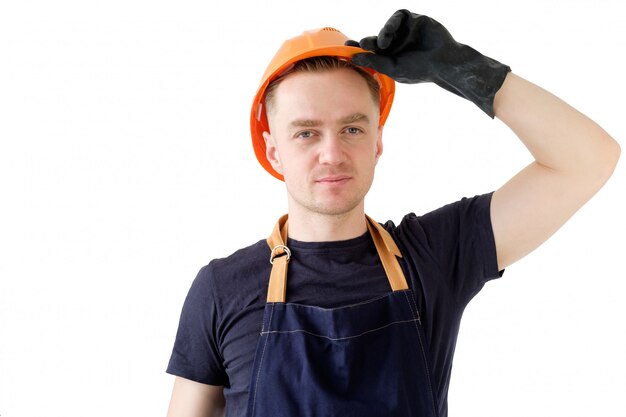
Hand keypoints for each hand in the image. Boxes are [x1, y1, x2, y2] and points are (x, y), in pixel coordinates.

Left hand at [347, 9, 510, 116]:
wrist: (444, 62)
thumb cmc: (420, 70)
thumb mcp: (393, 68)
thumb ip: (374, 62)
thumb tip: (353, 58)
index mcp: (390, 58)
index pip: (371, 52)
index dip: (359, 49)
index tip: (347, 47)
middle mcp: (396, 44)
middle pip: (376, 39)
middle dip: (368, 41)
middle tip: (362, 44)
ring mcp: (405, 32)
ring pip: (386, 27)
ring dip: (382, 33)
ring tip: (383, 43)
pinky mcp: (415, 20)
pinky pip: (399, 16)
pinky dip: (392, 22)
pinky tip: (391, 33)